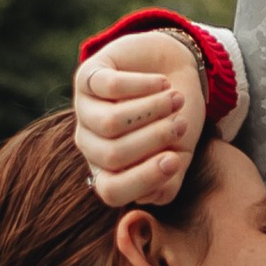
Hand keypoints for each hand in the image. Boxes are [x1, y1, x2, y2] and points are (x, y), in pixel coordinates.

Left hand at [75, 29, 207, 208]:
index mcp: (108, 170)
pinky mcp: (87, 78)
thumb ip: (168, 182)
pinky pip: (110, 87)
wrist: (175, 69)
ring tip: (176, 99)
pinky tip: (162, 82)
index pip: (111, 190)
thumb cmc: (175, 116)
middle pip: (113, 155)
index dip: (144, 179)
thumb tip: (149, 195)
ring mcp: (84, 110)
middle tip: (182, 123)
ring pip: (111, 122)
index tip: (176, 160)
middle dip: (156, 138)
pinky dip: (144, 85)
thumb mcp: (180, 153)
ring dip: (152, 110)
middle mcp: (90, 144)